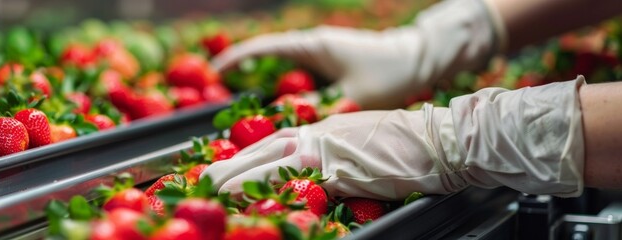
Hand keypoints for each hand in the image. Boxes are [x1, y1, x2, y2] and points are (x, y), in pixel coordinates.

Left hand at [202, 77, 585, 199]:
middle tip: (198, 185)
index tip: (215, 170)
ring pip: (268, 168)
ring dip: (238, 184)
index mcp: (316, 129)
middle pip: (256, 153)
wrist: (436, 140)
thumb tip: (304, 177)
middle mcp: (313, 136)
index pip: (265, 144)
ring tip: (211, 197)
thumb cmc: (399, 145)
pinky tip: (257, 208)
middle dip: (225, 171)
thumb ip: (325, 158)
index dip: (237, 159)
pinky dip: (275, 197)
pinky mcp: (338, 171)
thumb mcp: (353, 144)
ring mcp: (324, 153)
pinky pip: (299, 187)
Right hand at [212, 0, 503, 109]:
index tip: (213, 70)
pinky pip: (297, 69)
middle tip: (218, 89)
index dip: (236, 59)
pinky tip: (277, 101)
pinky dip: (283, 82)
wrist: (421, 59)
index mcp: (313, 46)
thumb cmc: (390, 76)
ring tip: (240, 97)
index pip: (265, 48)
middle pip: (268, 54)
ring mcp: (321, 50)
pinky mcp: (330, 60)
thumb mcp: (352, 98)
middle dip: (243, 69)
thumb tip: (288, 126)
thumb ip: (319, 112)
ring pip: (282, 63)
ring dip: (262, 76)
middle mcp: (313, 44)